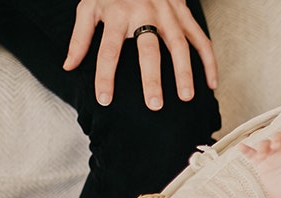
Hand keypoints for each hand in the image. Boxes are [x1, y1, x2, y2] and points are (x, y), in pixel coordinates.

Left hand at [64, 0, 217, 109]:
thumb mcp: (89, 7)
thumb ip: (79, 37)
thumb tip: (69, 66)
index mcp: (118, 13)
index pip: (109, 49)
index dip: (106, 76)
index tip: (105, 99)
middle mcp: (145, 13)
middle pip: (149, 49)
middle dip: (152, 78)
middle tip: (154, 104)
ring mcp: (168, 13)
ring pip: (179, 44)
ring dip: (184, 71)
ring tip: (186, 97)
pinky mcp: (185, 14)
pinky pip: (200, 39)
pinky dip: (209, 61)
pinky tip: (211, 83)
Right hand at [238, 133, 280, 197]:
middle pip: (279, 138)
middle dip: (276, 139)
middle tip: (275, 145)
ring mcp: (271, 155)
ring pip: (265, 145)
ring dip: (262, 146)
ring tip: (261, 154)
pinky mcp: (261, 163)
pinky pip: (252, 155)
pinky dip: (246, 150)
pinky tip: (240, 147)